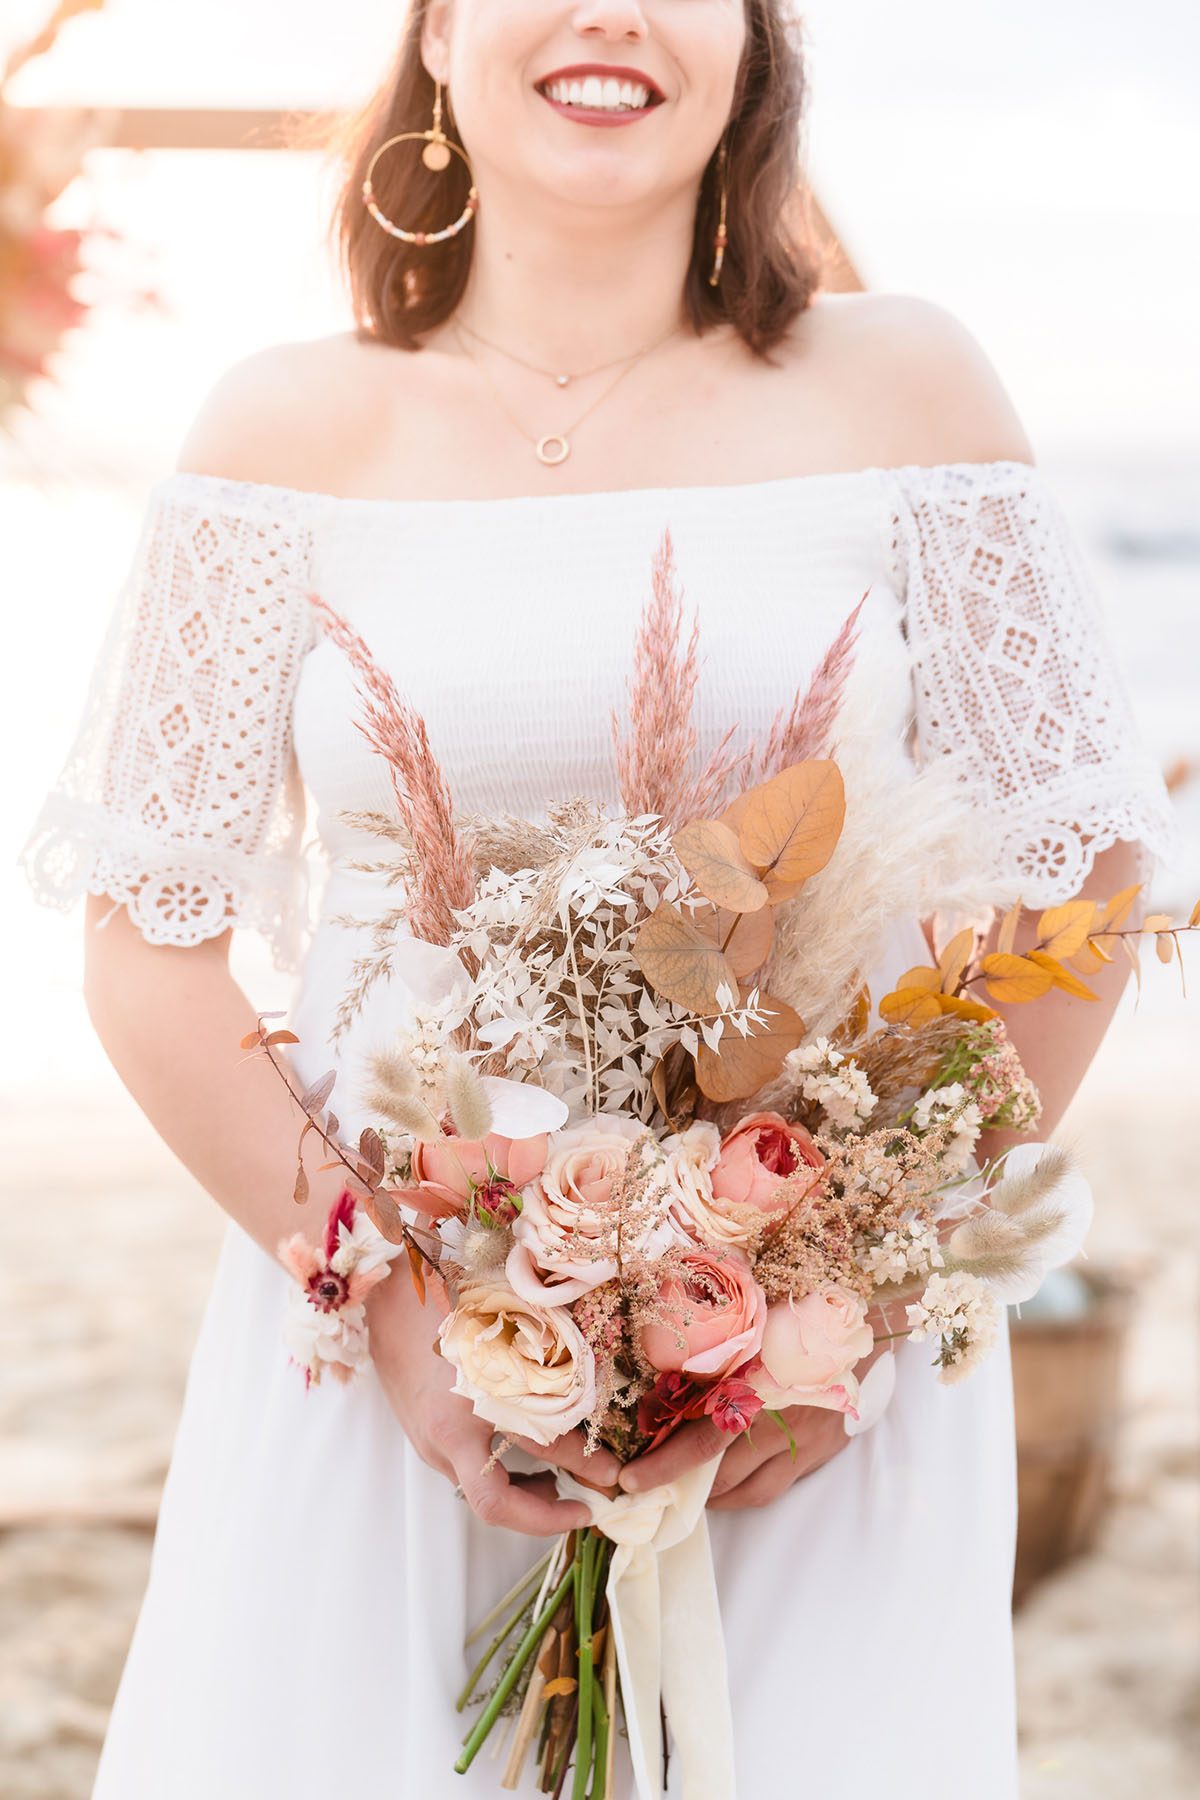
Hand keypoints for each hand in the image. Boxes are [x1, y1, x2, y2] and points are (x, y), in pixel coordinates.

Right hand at [366, 1266, 618, 1535]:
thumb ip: (546, 1360)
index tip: (615, 1471)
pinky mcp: (426, 1445)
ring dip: (523, 1500)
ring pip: (480, 1495)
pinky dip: (501, 1479)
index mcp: (470, 1401)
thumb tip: (595, 1392)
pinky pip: (469, 1477)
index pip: (538, 1446)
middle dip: (545, 1515)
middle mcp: (445, 1436)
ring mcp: (430, 1446)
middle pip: (495, 1502)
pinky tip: (526, 1466)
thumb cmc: (452, 1306)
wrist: (387, 1306)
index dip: (584, 1462)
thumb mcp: (507, 1331)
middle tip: (587, 1508)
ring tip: (559, 1486)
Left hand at [618, 1333, 893, 1508]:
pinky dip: (742, 1491)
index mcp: (760, 1380)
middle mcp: (783, 1416)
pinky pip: (773, 1487)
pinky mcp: (820, 1450)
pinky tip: (722, 1485)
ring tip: (680, 1488)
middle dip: (679, 1485)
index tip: (631, 1481)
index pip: (706, 1437)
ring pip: (748, 1489)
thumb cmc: (800, 1305)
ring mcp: (805, 1438)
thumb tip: (660, 1373)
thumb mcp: (754, 1317)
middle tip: (643, 1487)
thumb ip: (714, 1344)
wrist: (869, 1316)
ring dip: (711, 1495)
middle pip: (722, 1471)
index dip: (667, 1463)